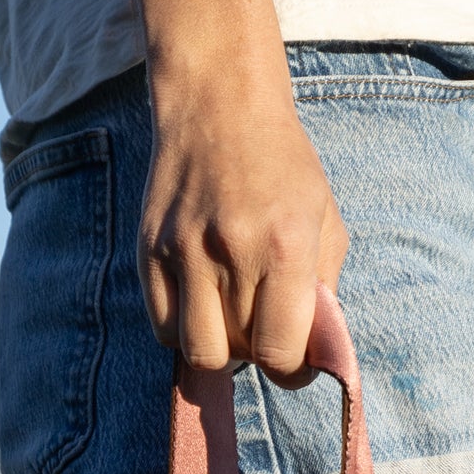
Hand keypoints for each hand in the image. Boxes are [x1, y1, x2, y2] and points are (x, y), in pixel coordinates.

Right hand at [139, 55, 347, 377]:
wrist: (218, 104)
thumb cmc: (283, 167)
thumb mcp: (325, 220)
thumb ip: (324, 291)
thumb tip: (313, 354)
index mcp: (285, 246)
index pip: (280, 353)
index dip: (291, 369)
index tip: (293, 358)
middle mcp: (231, 251)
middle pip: (240, 354)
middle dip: (258, 352)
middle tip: (264, 326)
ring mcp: (183, 251)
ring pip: (198, 351)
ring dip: (220, 348)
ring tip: (232, 318)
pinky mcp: (148, 250)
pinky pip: (163, 328)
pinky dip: (185, 331)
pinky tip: (202, 304)